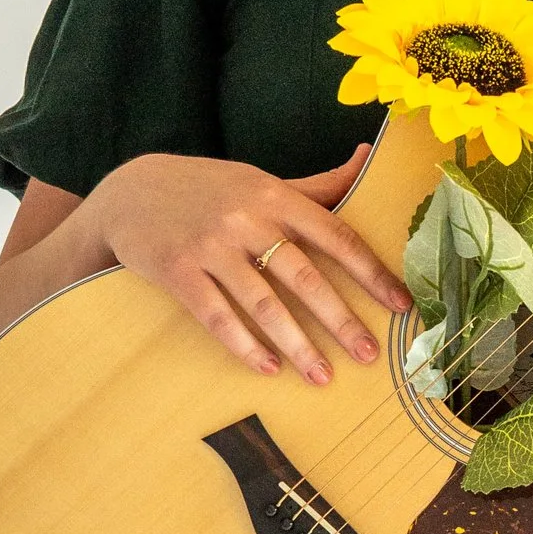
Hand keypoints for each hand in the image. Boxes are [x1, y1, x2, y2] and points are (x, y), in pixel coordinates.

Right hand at [92, 145, 404, 384]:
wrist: (131, 190)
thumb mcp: (261, 181)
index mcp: (275, 196)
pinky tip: (267, 368)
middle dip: (340, 320)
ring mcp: (211, 246)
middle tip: (369, 355)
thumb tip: (367, 156)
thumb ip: (317, 183)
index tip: (401, 304)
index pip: (335, 235)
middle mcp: (247, 218)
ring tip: (322, 377)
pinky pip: (216, 315)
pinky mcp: (178, 270)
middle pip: (304, 276)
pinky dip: (243, 344)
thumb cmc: (210, 190)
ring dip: (296, 344)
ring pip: (262, 302)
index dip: (371, 272)